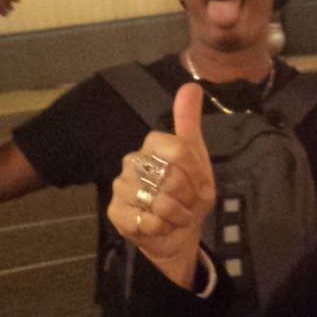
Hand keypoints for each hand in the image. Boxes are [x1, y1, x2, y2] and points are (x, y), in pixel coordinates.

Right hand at [108, 82, 215, 288]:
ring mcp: (121, 186)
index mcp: (152, 144)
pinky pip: (147, 220)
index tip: (201, 186)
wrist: (178, 231)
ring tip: (176, 215)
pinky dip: (162, 228)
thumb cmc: (187, 192)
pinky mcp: (115, 212)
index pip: (179, 149)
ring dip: (178, 215)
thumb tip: (190, 85)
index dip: (196, 173)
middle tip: (187, 203)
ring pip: (161, 201)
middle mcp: (132, 161)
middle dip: (189, 197)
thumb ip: (189, 123)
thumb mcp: (197, 159)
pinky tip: (161, 226)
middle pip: (172, 176)